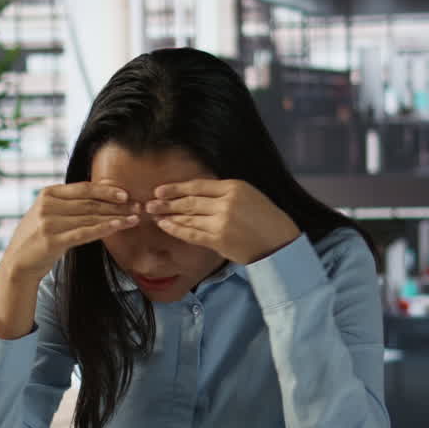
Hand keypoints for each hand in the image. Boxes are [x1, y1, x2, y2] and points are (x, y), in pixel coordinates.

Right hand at [0, 182, 137, 339]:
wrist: (18, 263)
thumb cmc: (38, 238)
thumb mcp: (49, 213)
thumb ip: (69, 203)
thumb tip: (101, 195)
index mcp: (48, 193)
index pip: (84, 188)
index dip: (107, 190)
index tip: (126, 194)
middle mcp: (48, 205)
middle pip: (90, 203)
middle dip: (117, 206)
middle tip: (138, 207)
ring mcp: (49, 222)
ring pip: (90, 217)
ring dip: (116, 217)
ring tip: (135, 219)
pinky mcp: (53, 241)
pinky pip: (84, 233)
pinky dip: (104, 229)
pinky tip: (119, 227)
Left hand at [145, 179, 300, 263]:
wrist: (279, 242)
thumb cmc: (266, 218)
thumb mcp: (249, 195)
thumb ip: (225, 193)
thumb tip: (198, 194)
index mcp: (234, 187)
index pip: (198, 185)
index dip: (177, 188)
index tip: (160, 189)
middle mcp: (225, 202)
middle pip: (189, 201)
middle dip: (167, 202)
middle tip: (149, 203)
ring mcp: (221, 222)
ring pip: (188, 217)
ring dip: (168, 216)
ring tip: (153, 214)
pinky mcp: (218, 239)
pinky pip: (192, 233)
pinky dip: (176, 229)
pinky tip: (165, 226)